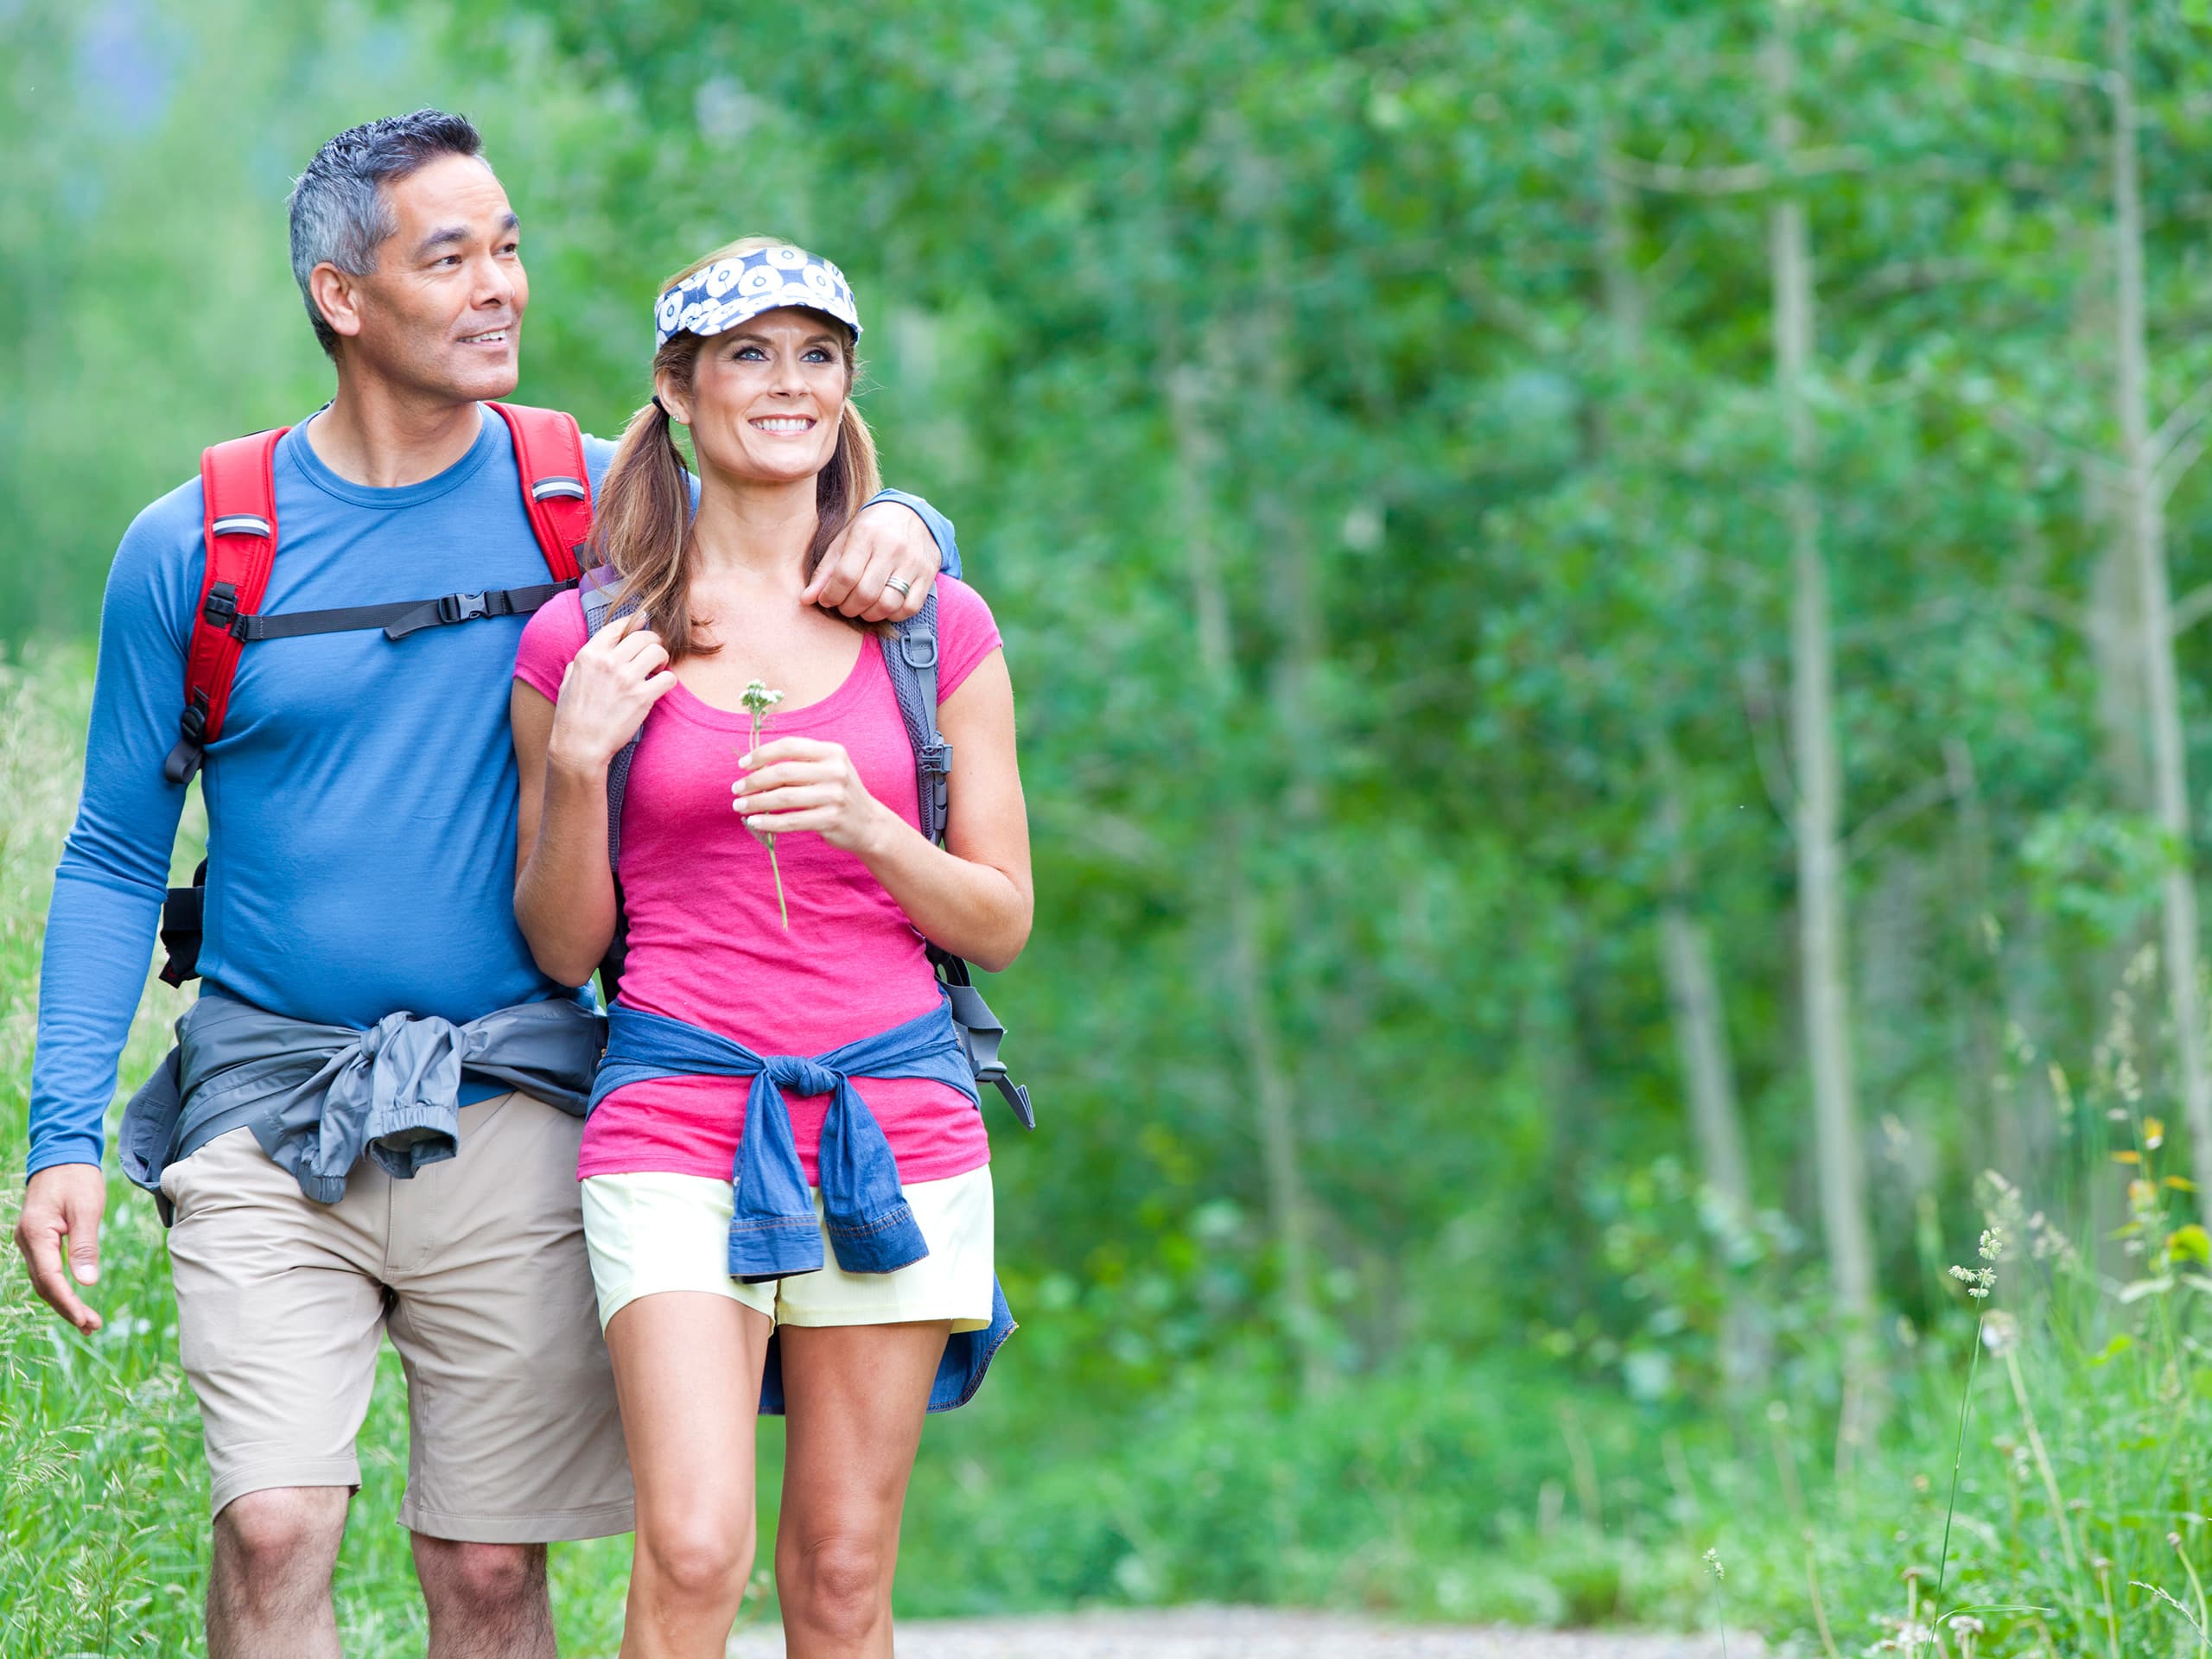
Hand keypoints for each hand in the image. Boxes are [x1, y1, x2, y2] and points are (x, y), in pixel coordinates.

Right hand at [14, 1163, 105, 1333]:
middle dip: (67, 1308)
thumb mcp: (87, 1209)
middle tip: (92, 1327)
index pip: (50, 1278)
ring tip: (88, 1322)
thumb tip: (87, 1282)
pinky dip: (60, 1287)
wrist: (62, 1155)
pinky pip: (45, 1270)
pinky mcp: (38, 1240)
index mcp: (36, 1234)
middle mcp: (26, 1241)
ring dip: (63, 1302)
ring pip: (43, 1280)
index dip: (67, 1302)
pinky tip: (74, 1299)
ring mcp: (29, 1241)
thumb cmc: (77, 1179)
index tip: (85, 1319)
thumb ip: (86, 1245)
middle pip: (44, 1285)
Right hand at [548, 611, 677, 774]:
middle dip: (653, 641)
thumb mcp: (567, 682)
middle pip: (643, 636)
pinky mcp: (642, 697)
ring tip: (658, 669)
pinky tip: (661, 686)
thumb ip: (580, 664)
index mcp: (589, 655)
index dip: (634, 622)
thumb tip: (593, 654)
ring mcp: (626, 678)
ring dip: (662, 659)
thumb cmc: (571, 717)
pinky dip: (668, 681)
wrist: (579, 746)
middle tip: (654, 653)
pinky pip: (668, 678)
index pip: (617, 627)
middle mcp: (608, 662)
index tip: (643, 621)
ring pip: (658, 652)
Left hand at [733, 736, 893, 854]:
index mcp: (832, 752)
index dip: (762, 753)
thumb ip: (800, 763)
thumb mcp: (828, 769)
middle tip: (737, 789)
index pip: (790, 746)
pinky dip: (769, 822)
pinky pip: (791, 821)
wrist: (869, 824)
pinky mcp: (831, 819)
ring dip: (756, 802)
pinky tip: (754, 821)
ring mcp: (835, 796)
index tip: (742, 764)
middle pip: (783, 771)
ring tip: (740, 805)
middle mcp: (835, 771)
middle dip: (754, 780)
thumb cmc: (839, 793)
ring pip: (784, 797)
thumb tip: (755, 765)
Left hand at [802, 501, 941, 622]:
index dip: (831, 595)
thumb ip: (825, 570)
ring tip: (862, 608)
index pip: (845, 576)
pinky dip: (893, 615)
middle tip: (844, 605)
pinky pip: (910, 607)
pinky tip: (883, 607)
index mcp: (866, 535)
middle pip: (865, 593)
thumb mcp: (845, 540)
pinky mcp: (927, 574)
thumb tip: (806, 599)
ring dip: (869, 614)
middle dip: (848, 608)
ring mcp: (912, 562)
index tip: (826, 599)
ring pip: (888, 604)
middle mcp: (892, 548)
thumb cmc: (872, 529)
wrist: (913, 515)